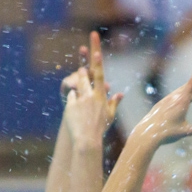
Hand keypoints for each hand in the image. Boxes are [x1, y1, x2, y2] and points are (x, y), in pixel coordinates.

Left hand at [64, 32, 122, 146]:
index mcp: (101, 97)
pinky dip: (73, 100)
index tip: (96, 51)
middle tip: (82, 68)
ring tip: (79, 83)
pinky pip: (71, 97)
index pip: (100, 76)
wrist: (88, 140)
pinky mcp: (70, 106)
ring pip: (77, 85)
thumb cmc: (101, 128)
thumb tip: (120, 94)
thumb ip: (114, 102)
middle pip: (85, 77)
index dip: (97, 62)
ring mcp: (80, 100)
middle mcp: (90, 96)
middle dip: (83, 71)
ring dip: (78, 82)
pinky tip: (75, 110)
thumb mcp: (110, 115)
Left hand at [135, 58, 191, 144]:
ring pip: (181, 90)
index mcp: (182, 101)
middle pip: (189, 85)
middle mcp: (175, 98)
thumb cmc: (167, 132)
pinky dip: (181, 93)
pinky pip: (174, 96)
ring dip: (189, 86)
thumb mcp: (185, 131)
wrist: (148, 133)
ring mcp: (167, 100)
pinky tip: (180, 97)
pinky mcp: (162, 104)